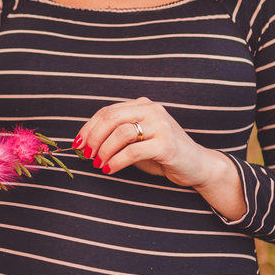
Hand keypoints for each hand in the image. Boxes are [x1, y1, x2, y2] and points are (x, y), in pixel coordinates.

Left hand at [72, 97, 246, 220]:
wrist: (197, 166)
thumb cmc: (161, 154)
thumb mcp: (137, 141)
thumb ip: (116, 136)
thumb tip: (84, 143)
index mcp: (143, 105)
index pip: (107, 111)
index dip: (89, 128)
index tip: (77, 144)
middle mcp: (152, 110)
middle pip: (111, 118)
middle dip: (93, 138)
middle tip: (86, 155)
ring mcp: (161, 125)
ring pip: (120, 133)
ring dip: (104, 151)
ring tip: (99, 164)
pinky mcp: (166, 144)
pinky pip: (133, 151)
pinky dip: (116, 162)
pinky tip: (110, 169)